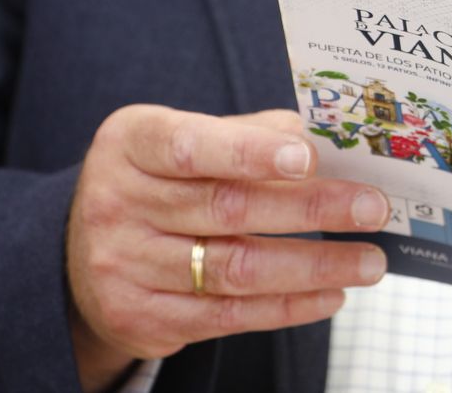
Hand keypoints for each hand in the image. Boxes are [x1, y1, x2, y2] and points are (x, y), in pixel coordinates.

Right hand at [66, 105, 391, 391]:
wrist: (79, 254)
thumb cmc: (157, 180)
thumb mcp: (181, 137)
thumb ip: (247, 133)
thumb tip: (323, 139)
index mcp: (131, 144)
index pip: (190, 147)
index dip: (250, 152)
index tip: (308, 157)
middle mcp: (118, 204)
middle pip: (227, 209)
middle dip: (311, 209)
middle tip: (372, 208)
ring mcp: (126, 267)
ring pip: (235, 269)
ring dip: (314, 266)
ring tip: (369, 260)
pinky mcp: (142, 318)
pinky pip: (228, 317)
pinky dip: (289, 307)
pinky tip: (332, 293)